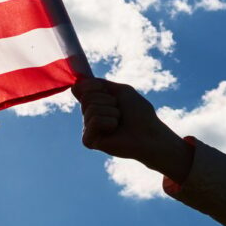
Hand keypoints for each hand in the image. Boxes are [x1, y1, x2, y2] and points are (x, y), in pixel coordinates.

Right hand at [70, 77, 193, 184]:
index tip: (106, 90)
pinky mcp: (89, 141)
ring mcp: (88, 129)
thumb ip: (99, 85)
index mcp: (94, 103)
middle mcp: (88, 116)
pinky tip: (115, 129)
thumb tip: (75, 85)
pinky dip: (108, 122)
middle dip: (107, 100)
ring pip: (91, 109)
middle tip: (119, 111)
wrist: (150, 134)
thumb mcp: (121, 91)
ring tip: (120, 122)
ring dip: (112, 112)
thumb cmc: (139, 113)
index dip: (91, 85)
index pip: (79, 88)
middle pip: (86, 97)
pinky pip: (93, 122)